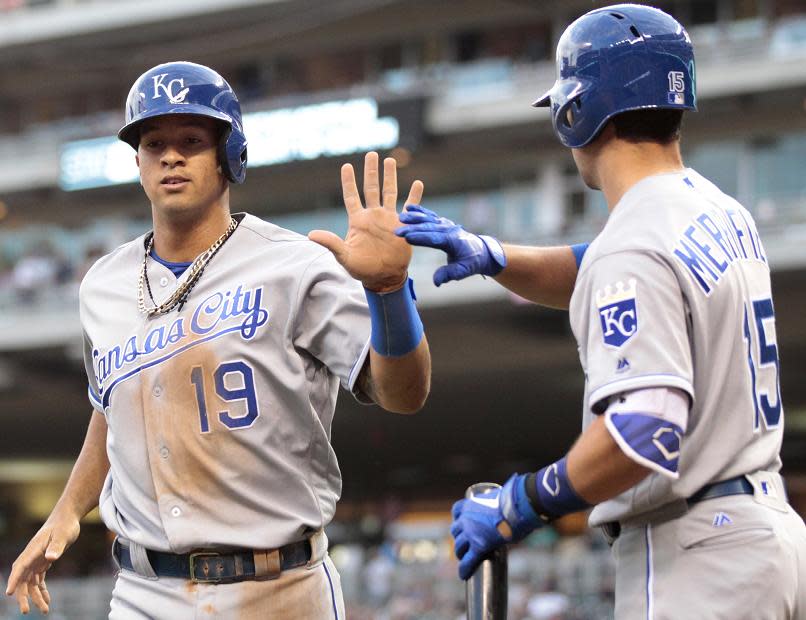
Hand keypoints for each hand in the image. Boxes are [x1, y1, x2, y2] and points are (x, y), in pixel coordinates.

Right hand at [5, 512, 80, 614]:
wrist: (67, 519)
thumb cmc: (64, 525)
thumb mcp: (63, 535)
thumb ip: (56, 547)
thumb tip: (50, 558)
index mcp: (32, 550)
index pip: (20, 567)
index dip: (14, 580)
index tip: (9, 592)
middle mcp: (31, 557)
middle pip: (22, 579)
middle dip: (23, 596)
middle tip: (26, 611)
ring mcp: (35, 561)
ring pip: (31, 583)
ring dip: (35, 597)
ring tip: (45, 610)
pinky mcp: (42, 562)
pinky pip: (39, 580)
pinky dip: (42, 590)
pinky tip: (47, 600)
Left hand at [308, 151, 423, 291]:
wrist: (384, 278)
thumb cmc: (362, 269)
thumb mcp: (344, 256)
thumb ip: (331, 243)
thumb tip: (311, 235)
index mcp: (358, 221)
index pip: (352, 196)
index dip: (349, 182)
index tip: (346, 166)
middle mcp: (373, 216)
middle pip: (371, 188)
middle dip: (371, 172)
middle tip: (371, 154)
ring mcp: (389, 220)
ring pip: (389, 192)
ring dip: (390, 177)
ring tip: (390, 160)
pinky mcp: (403, 226)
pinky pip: (410, 208)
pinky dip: (414, 197)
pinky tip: (417, 183)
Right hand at [395, 205, 505, 285]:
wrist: (481, 251)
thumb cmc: (471, 262)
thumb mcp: (463, 271)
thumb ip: (450, 274)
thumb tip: (436, 281)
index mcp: (453, 241)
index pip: (434, 238)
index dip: (420, 238)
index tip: (407, 238)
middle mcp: (449, 229)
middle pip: (428, 228)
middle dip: (412, 229)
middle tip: (397, 231)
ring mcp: (445, 224)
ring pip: (428, 219)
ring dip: (414, 218)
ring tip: (400, 218)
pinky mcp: (442, 223)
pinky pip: (430, 216)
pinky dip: (420, 211)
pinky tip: (409, 208)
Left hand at [450, 474, 540, 579]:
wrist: (517, 508)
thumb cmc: (514, 501)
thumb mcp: (500, 499)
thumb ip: (499, 505)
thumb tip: (512, 507)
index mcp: (470, 504)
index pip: (457, 511)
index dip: (459, 518)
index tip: (463, 524)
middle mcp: (466, 518)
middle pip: (456, 530)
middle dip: (459, 537)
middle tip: (465, 544)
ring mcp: (471, 533)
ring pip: (459, 546)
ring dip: (460, 553)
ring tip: (464, 559)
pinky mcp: (479, 546)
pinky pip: (468, 560)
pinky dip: (464, 568)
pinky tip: (463, 575)